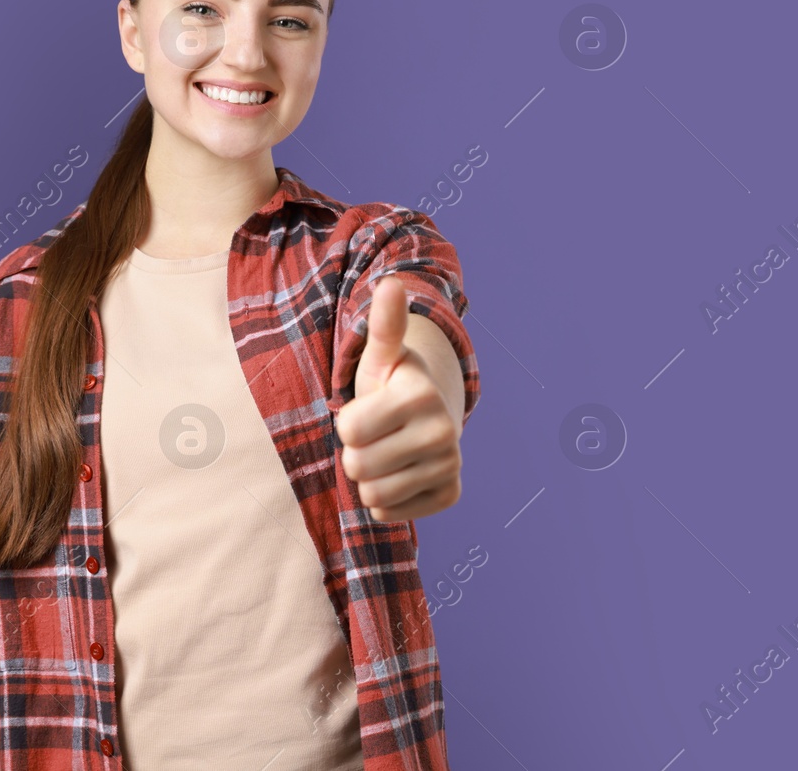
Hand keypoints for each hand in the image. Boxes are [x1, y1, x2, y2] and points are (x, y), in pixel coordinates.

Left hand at [337, 275, 462, 521]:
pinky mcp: (450, 494)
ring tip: (387, 452)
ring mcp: (450, 465)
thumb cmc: (391, 383)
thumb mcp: (381, 355)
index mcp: (421, 395)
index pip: (349, 431)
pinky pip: (389, 513)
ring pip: (373, 494)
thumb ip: (384, 324)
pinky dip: (387, 498)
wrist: (426, 415)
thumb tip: (390, 284)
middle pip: (358, 466)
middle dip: (356, 452)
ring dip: (370, 476)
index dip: (347, 422)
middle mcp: (444, 431)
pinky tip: (401, 472)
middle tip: (376, 435)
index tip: (367, 410)